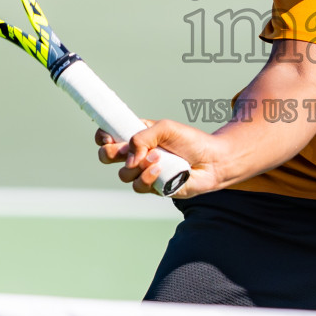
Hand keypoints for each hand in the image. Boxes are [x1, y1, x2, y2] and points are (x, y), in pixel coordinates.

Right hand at [95, 119, 220, 196]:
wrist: (212, 161)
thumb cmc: (191, 141)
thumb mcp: (165, 128)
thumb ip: (143, 137)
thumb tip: (129, 157)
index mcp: (137, 136)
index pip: (109, 136)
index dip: (103, 136)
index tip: (108, 137)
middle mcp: (137, 154)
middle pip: (106, 156)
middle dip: (111, 154)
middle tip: (125, 150)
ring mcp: (143, 172)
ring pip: (123, 174)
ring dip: (137, 166)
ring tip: (157, 158)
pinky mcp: (152, 187)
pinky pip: (138, 186)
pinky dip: (147, 177)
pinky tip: (160, 170)